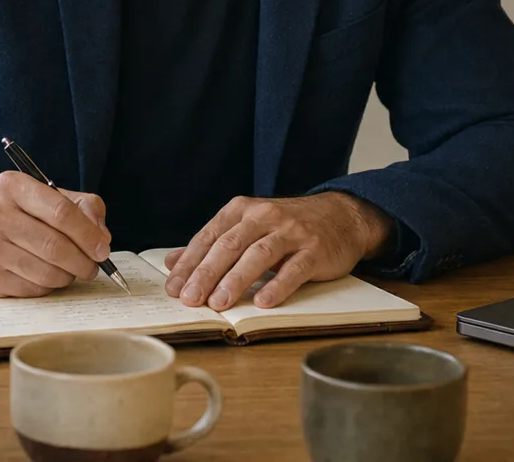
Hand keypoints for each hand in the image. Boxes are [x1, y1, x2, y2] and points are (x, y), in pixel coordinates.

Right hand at [0, 171, 110, 297]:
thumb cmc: (7, 212)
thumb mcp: (38, 194)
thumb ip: (78, 206)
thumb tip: (102, 236)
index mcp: (11, 186)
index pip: (60, 212)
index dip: (88, 234)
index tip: (102, 248)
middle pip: (56, 246)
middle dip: (84, 261)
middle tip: (93, 266)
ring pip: (47, 272)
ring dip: (68, 276)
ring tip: (70, 270)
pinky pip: (33, 289)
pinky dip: (48, 286)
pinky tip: (46, 276)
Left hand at [162, 192, 394, 310]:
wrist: (341, 216)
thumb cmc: (286, 226)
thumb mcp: (247, 228)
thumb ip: (211, 245)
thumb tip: (172, 262)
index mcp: (242, 210)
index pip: (208, 236)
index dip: (189, 263)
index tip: (173, 287)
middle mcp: (264, 216)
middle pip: (229, 245)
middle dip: (206, 273)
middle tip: (190, 298)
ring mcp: (291, 232)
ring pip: (258, 255)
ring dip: (236, 280)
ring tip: (219, 303)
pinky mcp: (315, 250)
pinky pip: (294, 269)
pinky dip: (278, 286)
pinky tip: (263, 302)